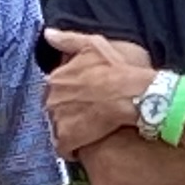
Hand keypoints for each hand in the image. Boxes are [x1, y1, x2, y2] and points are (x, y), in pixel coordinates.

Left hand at [41, 27, 158, 153]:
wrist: (136, 96)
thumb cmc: (120, 70)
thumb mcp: (95, 45)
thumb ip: (69, 40)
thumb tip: (48, 34)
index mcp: (56, 78)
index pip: (53, 91)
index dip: (69, 96)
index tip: (82, 99)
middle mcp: (52, 99)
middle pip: (54, 110)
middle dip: (67, 113)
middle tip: (86, 116)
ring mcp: (58, 120)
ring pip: (57, 129)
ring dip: (70, 131)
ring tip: (88, 132)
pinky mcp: (68, 139)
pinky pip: (64, 149)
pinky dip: (72, 149)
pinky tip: (85, 147)